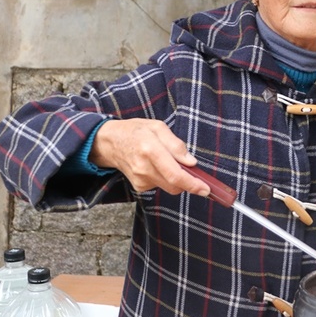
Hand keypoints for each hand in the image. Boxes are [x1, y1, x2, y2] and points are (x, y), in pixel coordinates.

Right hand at [88, 118, 210, 196]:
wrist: (109, 143)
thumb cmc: (135, 131)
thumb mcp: (158, 127)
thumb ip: (176, 145)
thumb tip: (191, 162)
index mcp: (150, 150)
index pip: (175, 174)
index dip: (192, 184)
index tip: (205, 189)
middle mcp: (144, 168)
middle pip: (174, 185)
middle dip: (188, 182)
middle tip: (193, 171)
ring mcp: (140, 180)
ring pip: (169, 187)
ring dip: (176, 178)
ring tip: (167, 160)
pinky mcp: (139, 187)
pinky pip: (160, 185)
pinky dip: (165, 178)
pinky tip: (156, 166)